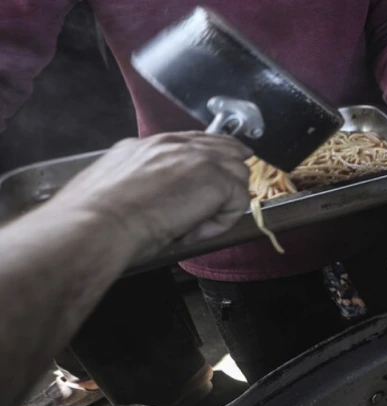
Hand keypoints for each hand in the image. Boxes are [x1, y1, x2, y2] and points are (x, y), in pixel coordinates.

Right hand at [50, 132, 252, 258]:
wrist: (95, 224)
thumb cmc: (95, 217)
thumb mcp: (116, 182)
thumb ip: (139, 176)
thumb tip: (149, 191)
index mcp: (151, 144)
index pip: (196, 142)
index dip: (211, 161)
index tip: (210, 183)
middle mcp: (177, 145)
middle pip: (226, 150)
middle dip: (227, 177)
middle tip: (215, 206)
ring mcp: (199, 159)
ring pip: (237, 174)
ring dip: (223, 202)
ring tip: (195, 225)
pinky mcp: (215, 180)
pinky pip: (238, 200)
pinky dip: (222, 221)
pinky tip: (196, 231)